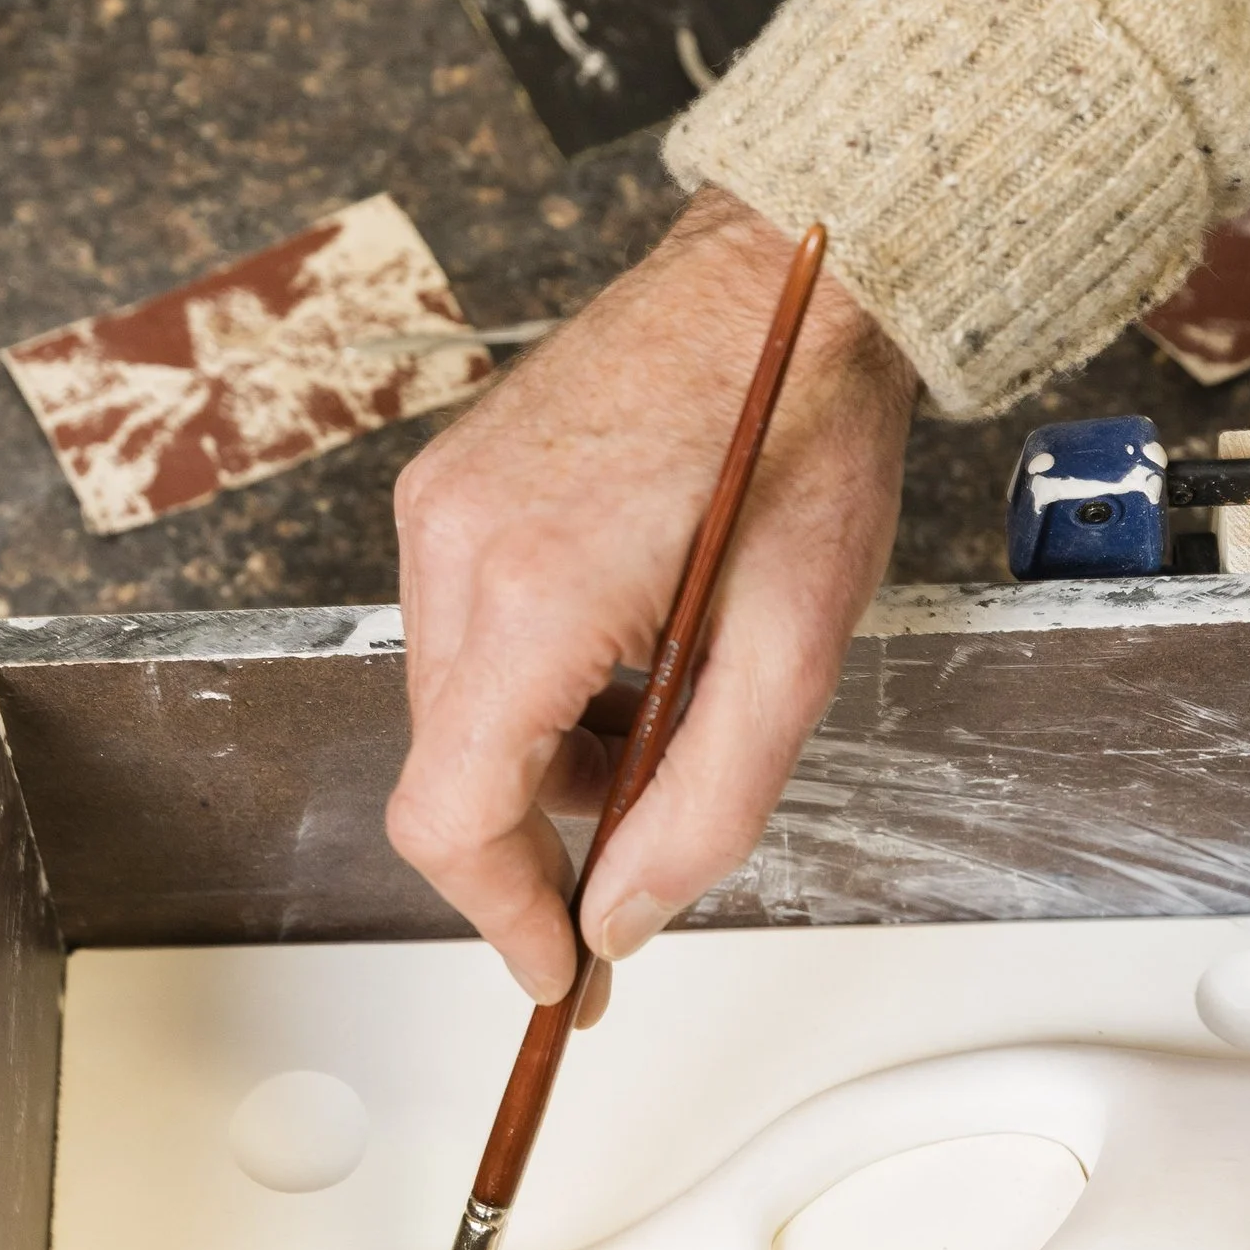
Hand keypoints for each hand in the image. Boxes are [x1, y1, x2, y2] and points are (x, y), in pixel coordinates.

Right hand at [386, 187, 917, 1008]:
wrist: (787, 279)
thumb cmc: (805, 434)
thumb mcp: (794, 653)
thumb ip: (706, 807)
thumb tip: (622, 920)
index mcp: (535, 593)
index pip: (451, 815)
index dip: (501, 916)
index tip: (560, 969)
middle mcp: (457, 545)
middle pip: (447, 772)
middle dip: (541, 839)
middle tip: (644, 855)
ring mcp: (443, 508)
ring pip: (456, 711)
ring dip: (547, 760)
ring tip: (667, 721)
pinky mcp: (452, 484)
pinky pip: (467, 636)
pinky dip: (539, 686)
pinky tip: (631, 657)